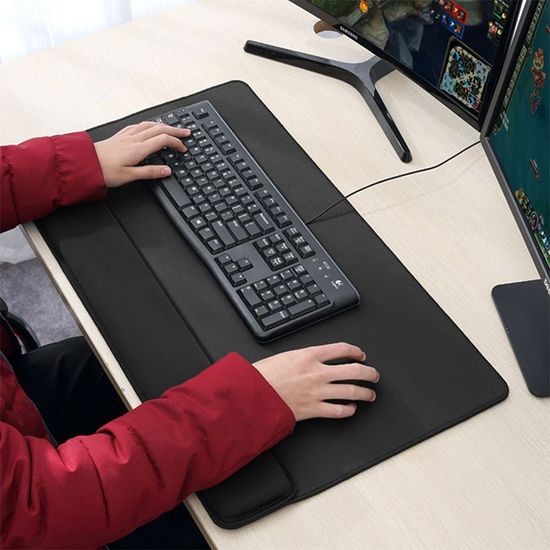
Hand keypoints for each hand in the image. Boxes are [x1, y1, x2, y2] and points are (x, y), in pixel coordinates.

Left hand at [93, 122, 190, 187]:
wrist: (84, 163)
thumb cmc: (103, 171)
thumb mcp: (129, 176)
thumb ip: (150, 173)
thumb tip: (167, 170)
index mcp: (138, 149)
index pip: (163, 140)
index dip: (176, 143)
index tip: (183, 149)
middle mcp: (133, 139)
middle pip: (159, 129)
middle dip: (175, 130)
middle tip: (186, 132)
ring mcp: (126, 136)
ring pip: (149, 125)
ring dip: (163, 125)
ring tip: (171, 127)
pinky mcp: (119, 136)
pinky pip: (137, 126)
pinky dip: (148, 125)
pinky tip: (148, 126)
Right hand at [253, 342, 378, 420]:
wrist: (251, 394)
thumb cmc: (263, 375)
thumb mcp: (285, 356)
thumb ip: (304, 357)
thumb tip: (317, 359)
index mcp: (309, 355)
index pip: (341, 349)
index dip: (355, 351)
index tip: (360, 354)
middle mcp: (317, 372)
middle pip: (353, 370)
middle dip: (369, 373)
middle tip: (374, 375)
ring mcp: (317, 392)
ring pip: (350, 391)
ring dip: (365, 393)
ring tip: (370, 394)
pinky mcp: (313, 409)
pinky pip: (338, 410)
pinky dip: (348, 410)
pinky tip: (351, 409)